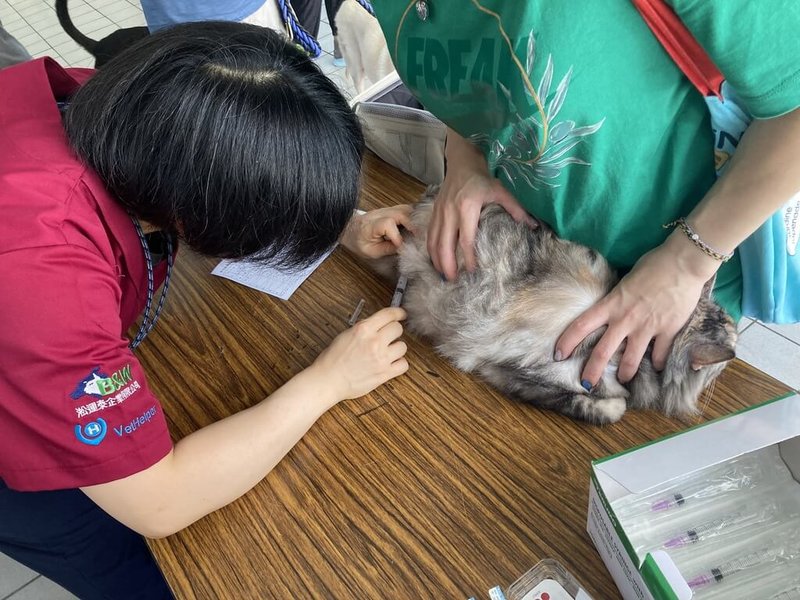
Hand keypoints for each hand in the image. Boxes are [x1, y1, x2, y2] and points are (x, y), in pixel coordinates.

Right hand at [312, 307, 408, 399]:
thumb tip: (380, 325)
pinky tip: (390, 363)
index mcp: (364, 329)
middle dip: (394, 332)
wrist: (329, 380)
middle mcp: (374, 342)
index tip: (401, 314)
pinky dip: (399, 364)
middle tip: (388, 337)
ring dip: (396, 349)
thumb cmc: (333, 359)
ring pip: (403, 347)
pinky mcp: (385, 373)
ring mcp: (381, 358)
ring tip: (387, 352)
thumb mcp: (347, 334)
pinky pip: (403, 364)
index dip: (398, 313)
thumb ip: (365, 328)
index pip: (389, 314)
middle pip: (398, 329)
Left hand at [341, 206, 414, 259]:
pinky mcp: (390, 209)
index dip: (397, 235)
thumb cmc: (358, 242)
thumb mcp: (370, 251)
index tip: (400, 245)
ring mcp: (384, 209)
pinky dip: (412, 216)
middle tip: (418, 238)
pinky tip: (415, 225)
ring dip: (414, 219)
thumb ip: (387, 249)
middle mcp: (378, 214)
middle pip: (400, 213)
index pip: (388, 224)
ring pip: (405, 208)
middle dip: (412, 225)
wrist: (350, 230)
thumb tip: (403, 248)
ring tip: (418, 232)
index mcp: (369, 225)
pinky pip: (405, 209)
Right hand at [429, 169, 533, 279]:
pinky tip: (434, 259)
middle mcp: (450, 212)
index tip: (473, 271)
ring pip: (434, 241)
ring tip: (442, 274)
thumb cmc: (482, 178)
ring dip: (436, 259)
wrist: (462, 162)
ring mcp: (439, 212)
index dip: (469, 258)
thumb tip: (533, 226)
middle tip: (452, 280)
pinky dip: (431, 249)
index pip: (466, 240)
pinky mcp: (434, 212)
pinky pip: (429, 234)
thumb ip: (516, 209)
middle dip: (448, 264)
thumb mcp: (501, 191)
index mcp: (467, 208)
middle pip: (445, 245)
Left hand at [555, 234, 718, 386]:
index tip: (558, 355)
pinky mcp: (668, 331)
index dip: (567, 342)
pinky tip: (655, 366)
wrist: (683, 262)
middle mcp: (625, 319)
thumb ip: (617, 300)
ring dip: (625, 373)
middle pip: (602, 351)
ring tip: (622, 379)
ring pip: (630, 360)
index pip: (581, 325)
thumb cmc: (653, 265)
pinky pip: (659, 355)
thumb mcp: (625, 281)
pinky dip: (657, 363)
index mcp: (611, 304)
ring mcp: (647, 327)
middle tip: (586, 385)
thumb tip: (611, 311)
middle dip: (592, 372)